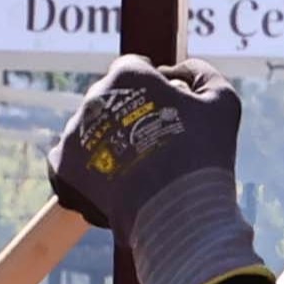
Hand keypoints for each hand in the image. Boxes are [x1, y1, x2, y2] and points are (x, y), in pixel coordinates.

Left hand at [49, 58, 262, 283]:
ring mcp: (73, 134)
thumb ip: (200, 74)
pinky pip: (71, 163)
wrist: (177, 214)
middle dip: (128, 114)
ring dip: (108, 142)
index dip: (153, 86)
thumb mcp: (221, 100)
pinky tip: (114, 184)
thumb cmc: (204, 155)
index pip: (134, 68)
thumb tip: (176, 72)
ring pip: (90, 131)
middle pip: (109, 100)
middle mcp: (93, 99)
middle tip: (155, 144)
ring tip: (136, 170)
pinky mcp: (61, 169)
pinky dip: (89, 172)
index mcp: (127, 76)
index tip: (166, 108)